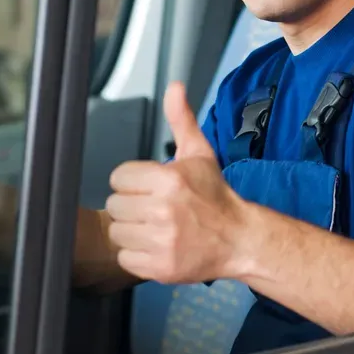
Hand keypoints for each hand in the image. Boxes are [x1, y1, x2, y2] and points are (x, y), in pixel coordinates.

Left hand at [106, 82, 245, 283]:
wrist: (238, 237)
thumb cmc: (215, 195)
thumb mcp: (200, 152)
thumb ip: (181, 118)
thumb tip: (175, 87)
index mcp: (169, 179)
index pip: (119, 177)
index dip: (134, 181)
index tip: (151, 187)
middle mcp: (164, 210)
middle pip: (115, 205)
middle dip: (132, 204)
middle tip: (154, 207)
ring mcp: (161, 241)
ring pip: (118, 232)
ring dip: (133, 229)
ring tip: (156, 226)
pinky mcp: (159, 267)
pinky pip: (126, 257)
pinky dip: (138, 254)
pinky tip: (158, 244)